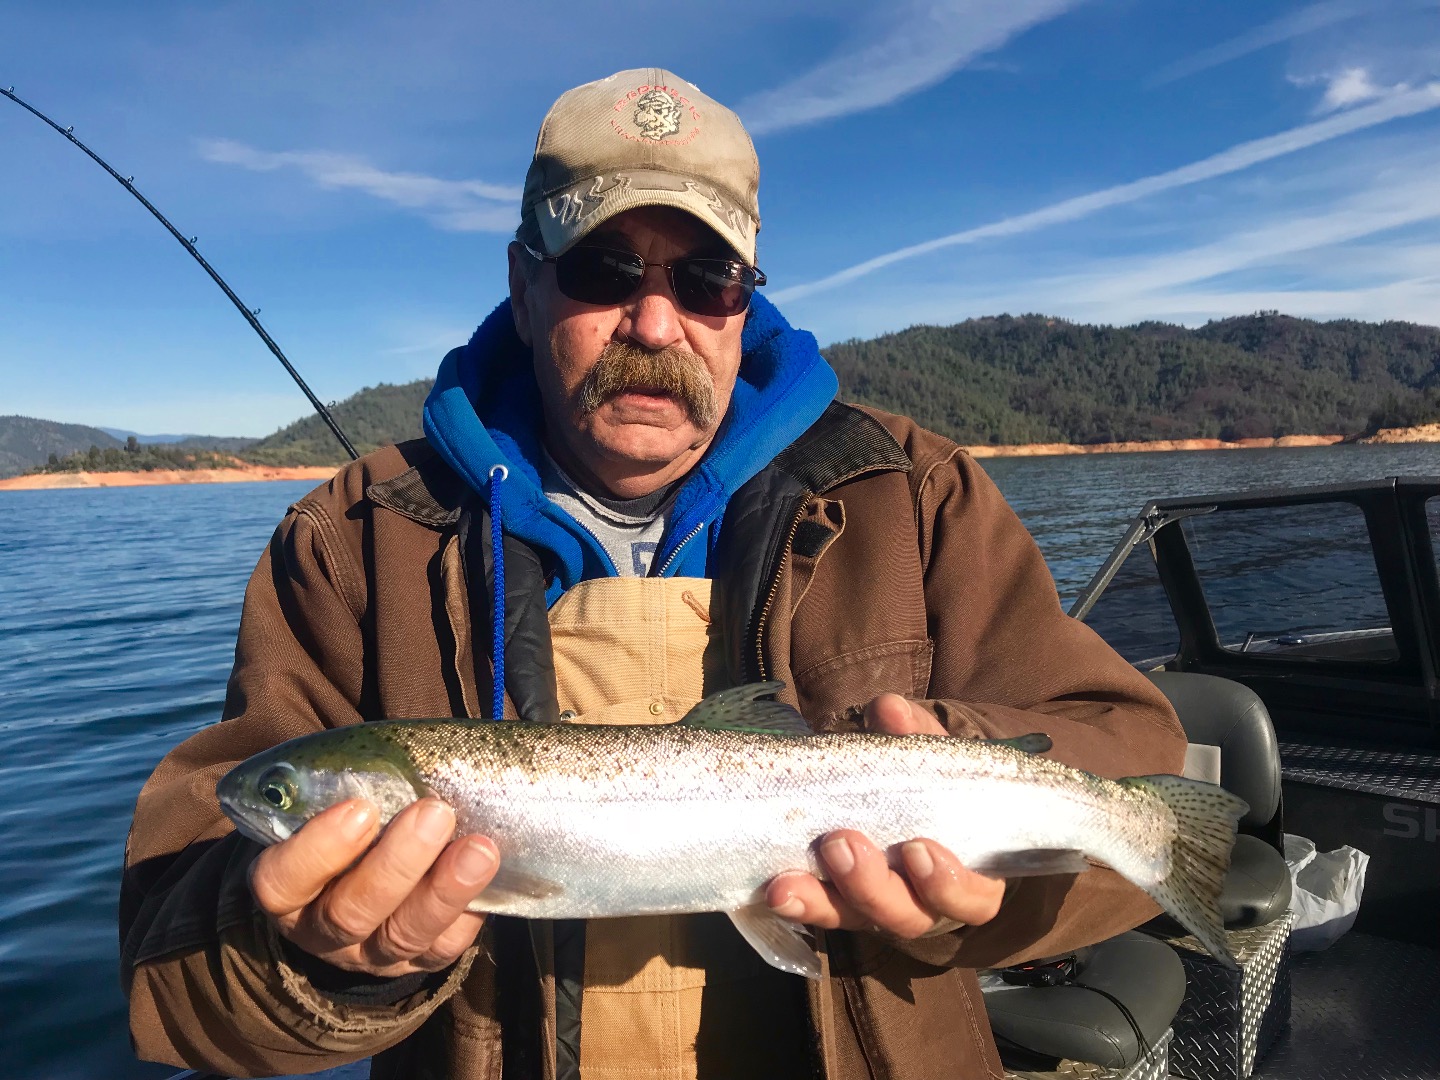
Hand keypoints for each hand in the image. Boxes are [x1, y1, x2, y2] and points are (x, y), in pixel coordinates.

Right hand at [248, 797, 498, 976]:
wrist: (362, 869)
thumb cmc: (348, 818)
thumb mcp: (331, 802)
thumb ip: (349, 784)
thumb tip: (400, 754)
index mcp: (286, 889)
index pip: (281, 882)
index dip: (317, 851)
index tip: (359, 808)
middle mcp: (321, 930)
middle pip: (349, 913)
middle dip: (397, 864)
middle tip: (434, 813)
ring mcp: (369, 953)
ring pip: (402, 935)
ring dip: (444, 889)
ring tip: (479, 848)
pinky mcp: (416, 961)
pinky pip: (442, 949)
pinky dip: (468, 913)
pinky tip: (488, 877)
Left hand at [764, 693, 1005, 938]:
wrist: (905, 798)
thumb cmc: (931, 785)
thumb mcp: (929, 757)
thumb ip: (915, 735)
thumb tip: (890, 710)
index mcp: (967, 878)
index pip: (970, 898)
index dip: (948, 884)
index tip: (918, 849)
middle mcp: (923, 905)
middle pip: (903, 916)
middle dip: (869, 885)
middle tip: (841, 844)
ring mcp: (877, 909)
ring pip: (853, 918)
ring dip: (819, 901)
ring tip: (786, 882)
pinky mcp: (837, 905)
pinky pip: (817, 910)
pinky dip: (796, 901)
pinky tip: (771, 887)